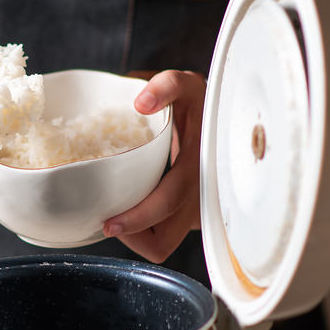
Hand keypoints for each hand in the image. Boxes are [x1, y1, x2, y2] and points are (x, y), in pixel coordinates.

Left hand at [103, 70, 205, 262]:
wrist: (222, 120)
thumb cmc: (200, 104)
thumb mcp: (187, 85)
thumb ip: (167, 86)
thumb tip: (141, 102)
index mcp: (200, 168)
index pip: (167, 204)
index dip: (137, 220)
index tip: (108, 224)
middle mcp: (201, 198)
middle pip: (162, 242)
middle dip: (131, 237)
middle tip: (106, 217)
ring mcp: (197, 212)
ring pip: (162, 244)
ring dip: (137, 235)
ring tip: (117, 208)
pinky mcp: (190, 217)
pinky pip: (164, 235)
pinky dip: (145, 228)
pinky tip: (131, 204)